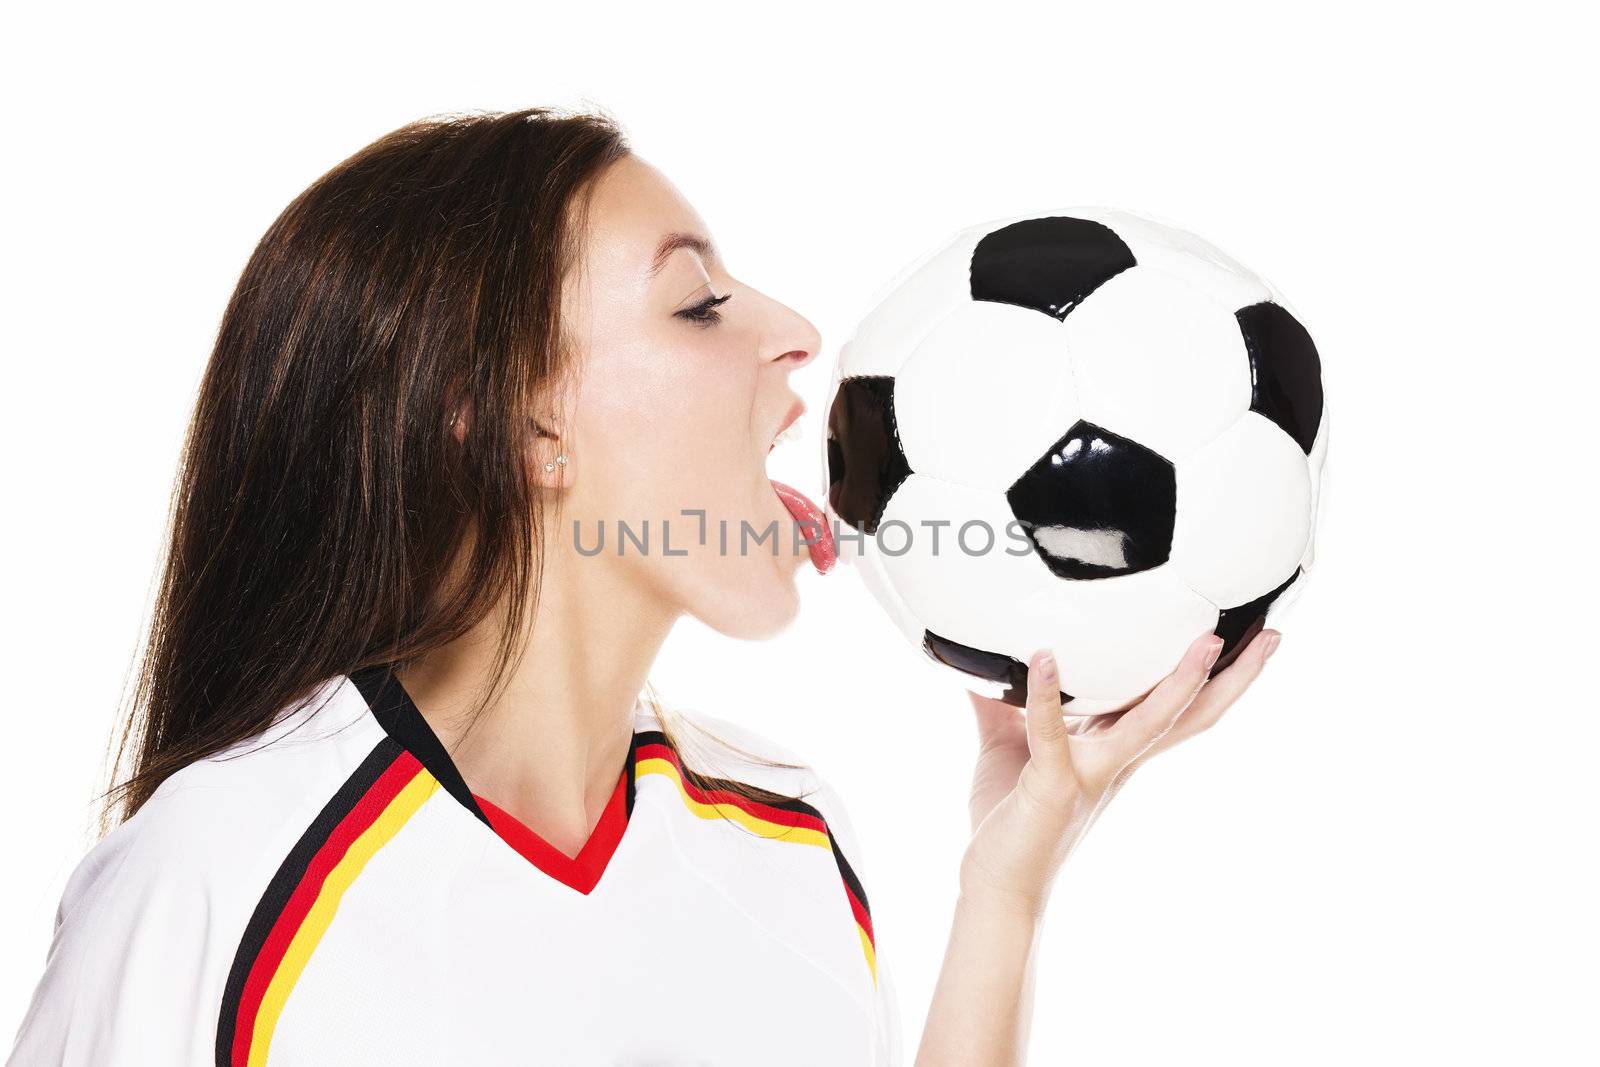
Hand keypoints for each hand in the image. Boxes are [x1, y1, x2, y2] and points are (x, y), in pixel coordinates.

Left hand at [958, 628, 1279, 917]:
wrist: (994, 883)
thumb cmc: (1008, 818)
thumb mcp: (1008, 743)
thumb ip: (1004, 701)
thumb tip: (980, 658)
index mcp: (1116, 750)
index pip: (1176, 706)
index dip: (1214, 675)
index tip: (1247, 636)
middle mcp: (1118, 761)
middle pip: (1191, 715)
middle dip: (1235, 677)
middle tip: (1271, 636)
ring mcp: (1093, 774)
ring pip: (1152, 724)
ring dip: (1182, 683)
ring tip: (1208, 641)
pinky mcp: (1055, 784)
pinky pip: (1052, 732)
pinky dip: (1046, 693)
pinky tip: (1044, 655)